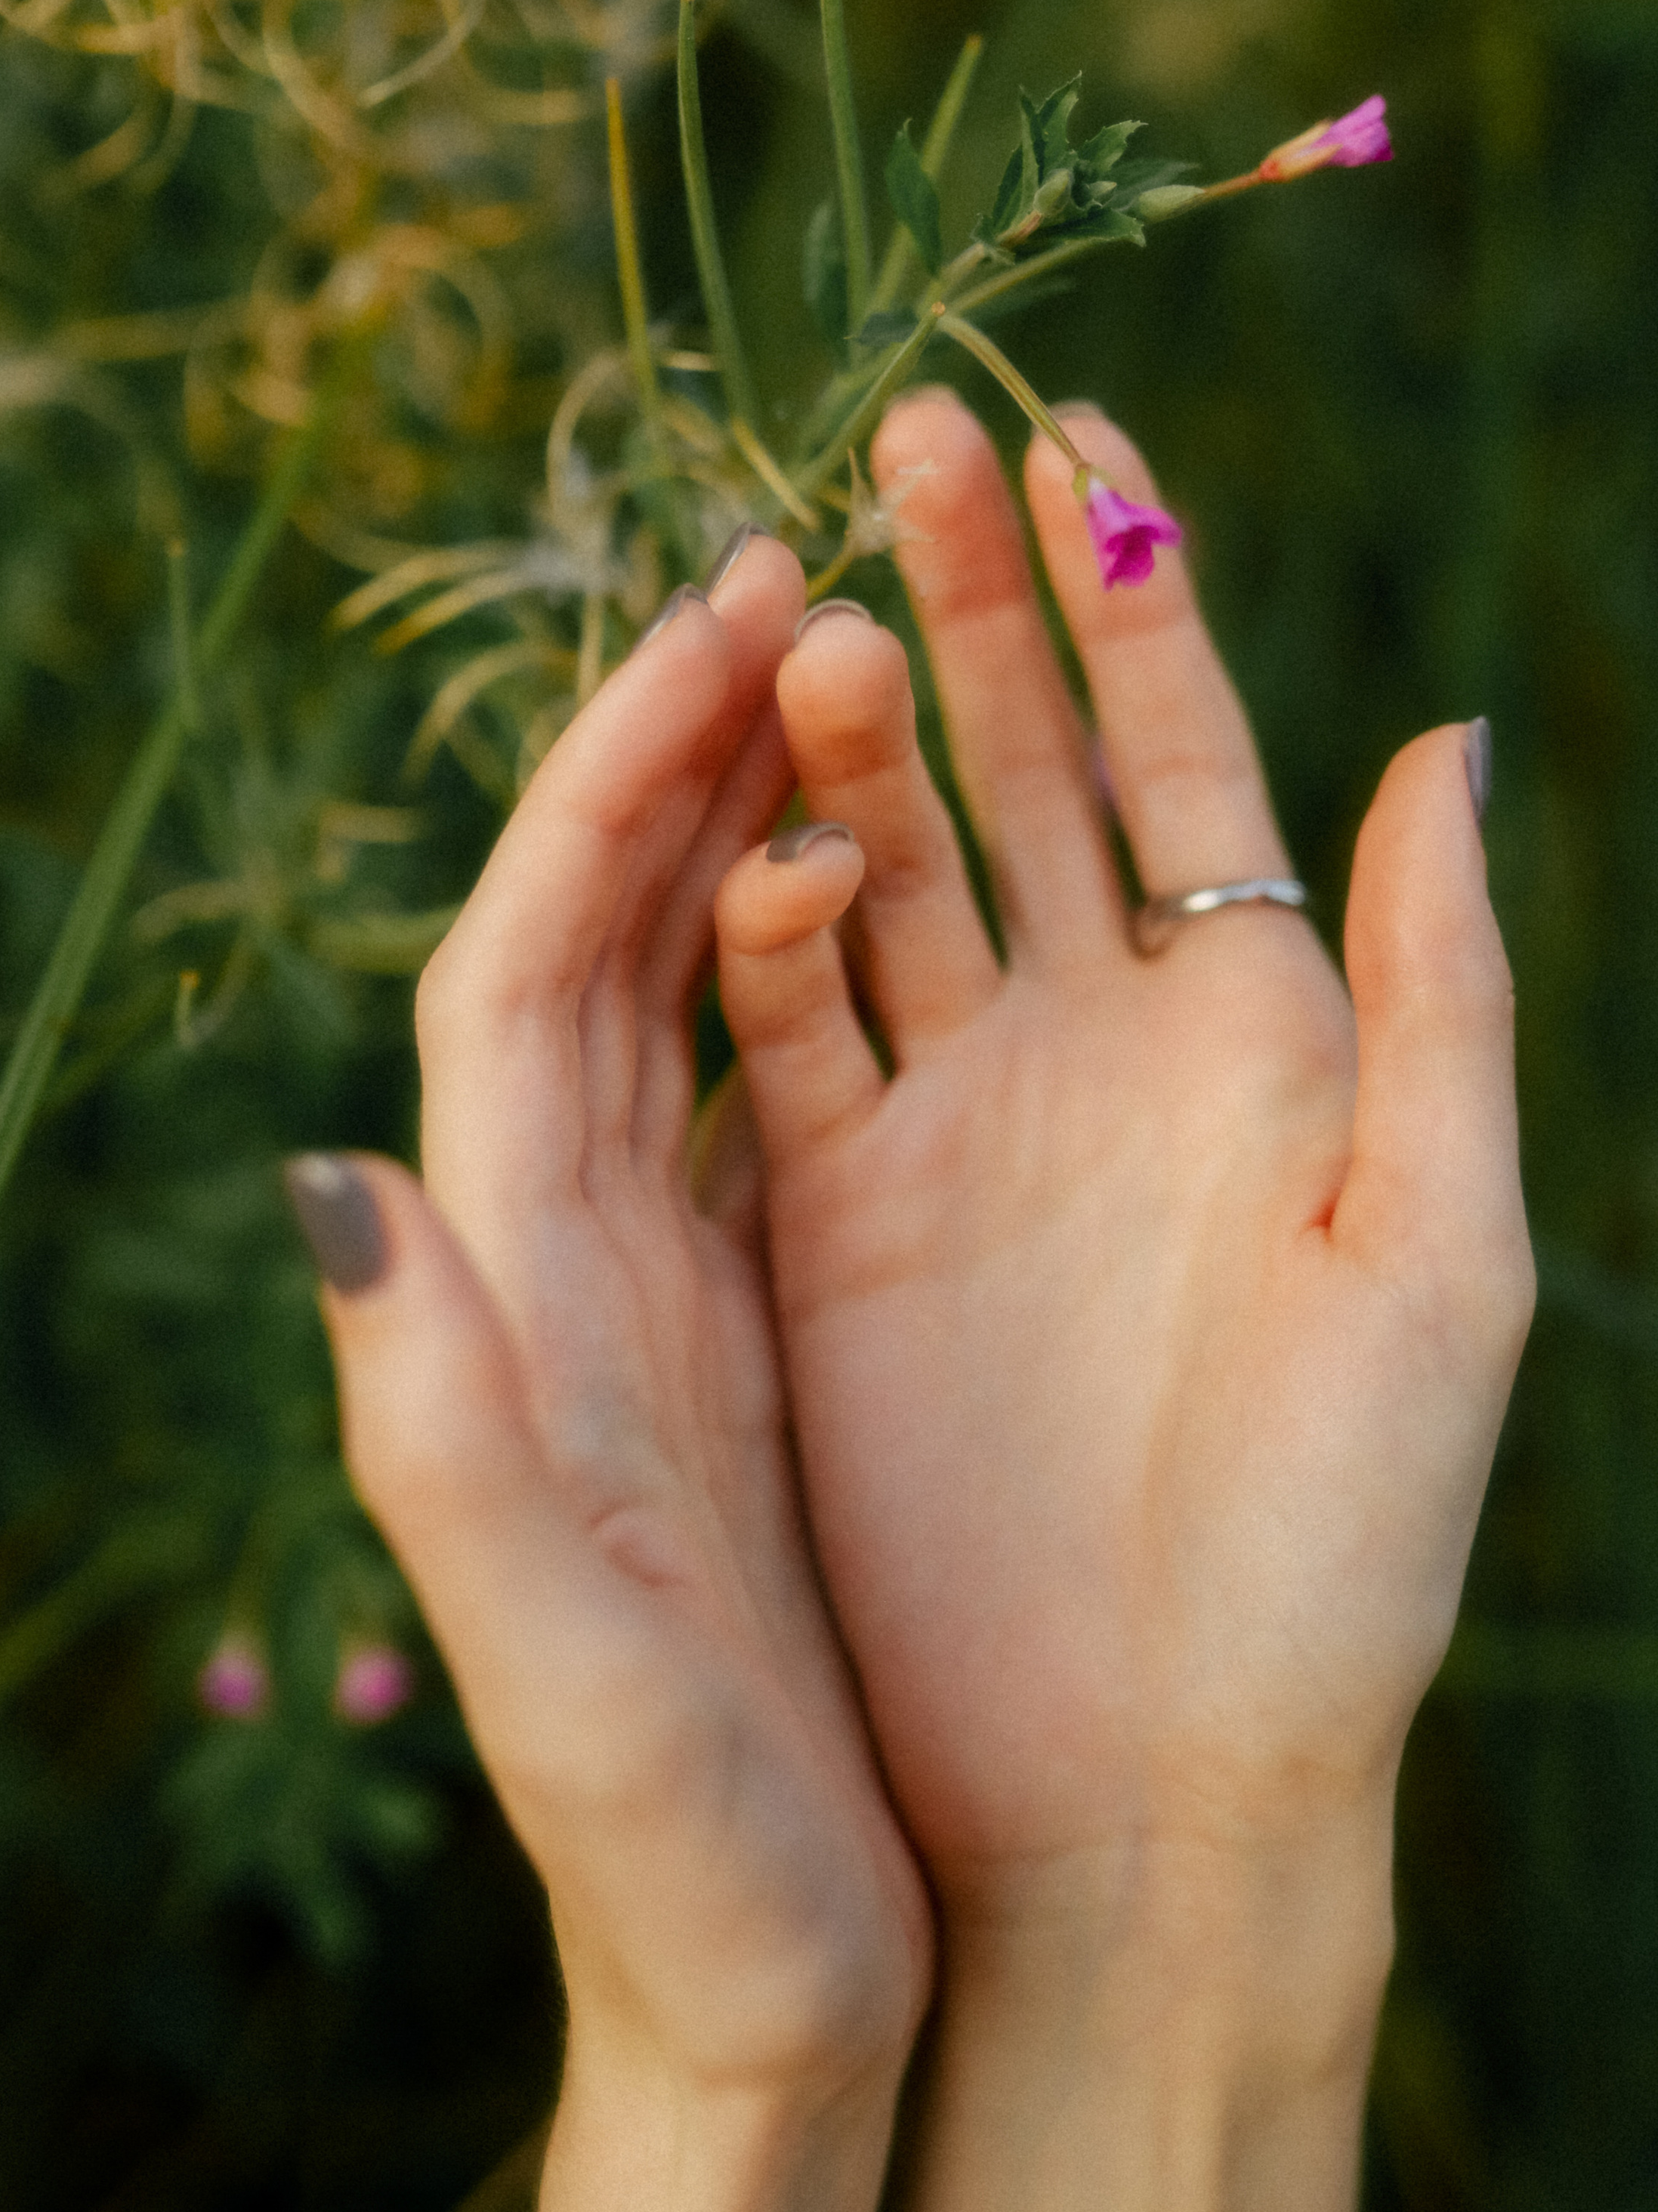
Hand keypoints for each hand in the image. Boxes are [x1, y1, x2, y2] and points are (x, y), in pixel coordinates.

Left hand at [291, 534, 928, 2211]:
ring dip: (729, 828)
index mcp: (512, 1293)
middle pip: (584, 939)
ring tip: (826, 679)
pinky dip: (797, 970)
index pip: (524, 967)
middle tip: (782, 578)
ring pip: (667, 997)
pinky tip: (869, 903)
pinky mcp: (731, 1341)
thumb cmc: (670, 1851)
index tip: (724, 619)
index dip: (605, 781)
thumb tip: (326, 1176)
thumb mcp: (560, 1649)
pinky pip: (750, 1098)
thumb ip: (437, 1427)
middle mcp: (556, 1264)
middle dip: (665, 750)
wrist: (750, 1998)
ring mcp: (644, 1293)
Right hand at [716, 390, 1531, 1924]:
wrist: (1160, 1780)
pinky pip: (787, 1026)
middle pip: (1022, 770)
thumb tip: (1447, 736)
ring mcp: (954, 1122)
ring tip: (817, 613)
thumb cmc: (1343, 1545)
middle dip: (968, 602)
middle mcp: (1096, 1048)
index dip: (1132, 596)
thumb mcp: (1445, 1257)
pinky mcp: (834, 1214)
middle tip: (905, 438)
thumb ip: (1442, 994)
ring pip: (889, 869)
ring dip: (855, 737)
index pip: (1181, 758)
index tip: (1075, 431)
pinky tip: (765, 843)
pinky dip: (770, 928)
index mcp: (1260, 1034)